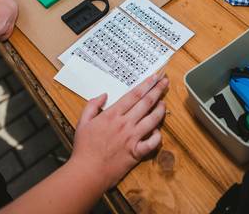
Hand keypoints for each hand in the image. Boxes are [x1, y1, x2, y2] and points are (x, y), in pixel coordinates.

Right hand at [71, 74, 168, 190]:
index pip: (134, 95)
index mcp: (112, 114)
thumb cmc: (84, 148)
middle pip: (146, 103)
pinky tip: (157, 130)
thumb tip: (103, 95)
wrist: (87, 172)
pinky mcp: (137, 152)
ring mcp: (133, 138)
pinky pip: (153, 142)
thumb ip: (92, 105)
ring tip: (164, 102)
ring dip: (160, 109)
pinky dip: (158, 135)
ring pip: (153, 119)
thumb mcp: (83, 122)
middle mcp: (125, 123)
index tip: (154, 77)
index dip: (146, 84)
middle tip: (165, 82)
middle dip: (157, 90)